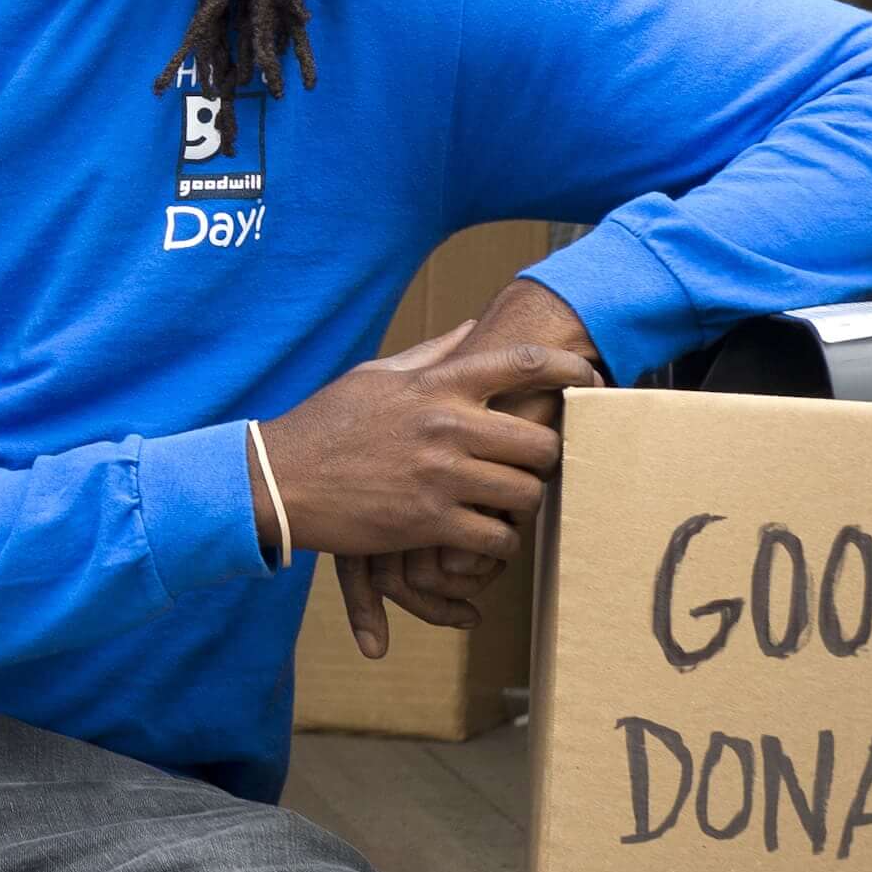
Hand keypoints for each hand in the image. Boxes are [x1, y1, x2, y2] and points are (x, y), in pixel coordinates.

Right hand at [263, 280, 598, 658]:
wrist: (279, 479)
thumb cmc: (329, 424)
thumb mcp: (378, 375)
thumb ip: (433, 355)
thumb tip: (474, 329)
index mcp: (437, 385)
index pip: (523, 364)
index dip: (569, 370)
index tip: (591, 382)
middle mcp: (446, 426)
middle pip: (541, 441)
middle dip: (551, 457)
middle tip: (544, 465)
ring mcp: (441, 477)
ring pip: (525, 493)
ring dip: (525, 503)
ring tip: (512, 504)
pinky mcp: (429, 523)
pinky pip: (495, 537)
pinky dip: (499, 542)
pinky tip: (486, 537)